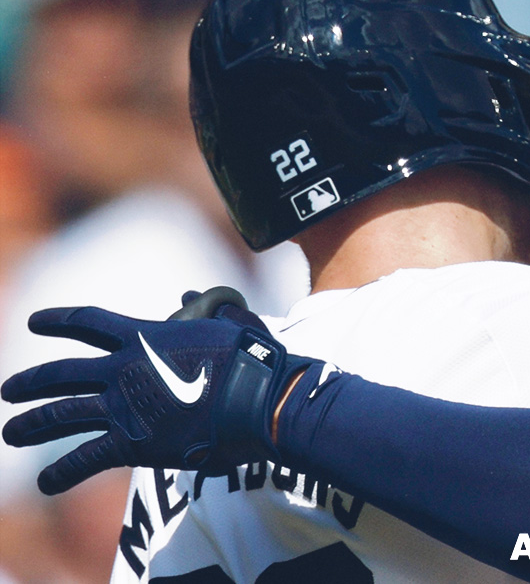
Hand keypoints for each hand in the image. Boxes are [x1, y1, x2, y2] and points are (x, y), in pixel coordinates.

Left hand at [1, 292, 317, 494]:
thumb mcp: (229, 323)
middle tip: (9, 389)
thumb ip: (205, 309)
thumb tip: (190, 294)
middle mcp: (123, 369)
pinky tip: (46, 482)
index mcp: (145, 336)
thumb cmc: (251, 360)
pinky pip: (85, 459)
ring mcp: (124, 407)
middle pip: (62, 374)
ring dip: (32, 425)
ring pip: (61, 415)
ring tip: (11, 432)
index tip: (34, 322)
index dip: (58, 321)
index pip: (89, 322)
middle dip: (31, 382)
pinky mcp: (132, 443)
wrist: (258, 400)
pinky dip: (62, 472)